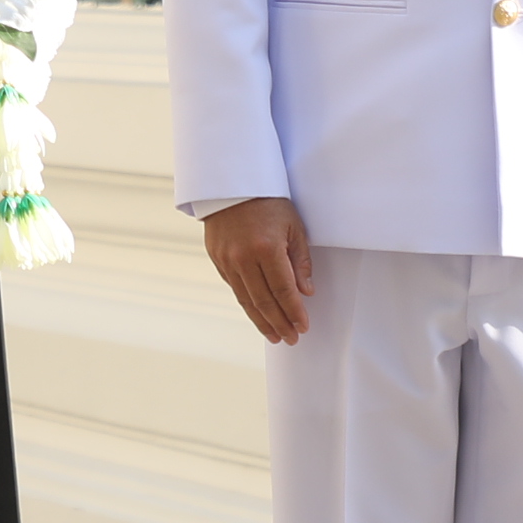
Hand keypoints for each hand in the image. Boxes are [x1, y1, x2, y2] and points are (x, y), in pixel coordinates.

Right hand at [202, 196, 312, 346]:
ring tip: (274, 336)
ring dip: (262, 321)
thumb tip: (306, 292)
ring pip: (246, 300)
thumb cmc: (268, 202)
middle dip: (279, 323)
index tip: (303, 327)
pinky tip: (258, 314)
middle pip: (263, 301)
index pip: (283, 289)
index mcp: (266, 247)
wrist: (231, 184)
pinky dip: (247, 304)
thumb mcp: (293, 226)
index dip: (294, 311)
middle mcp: (244, 257)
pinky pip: (235, 288)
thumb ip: (300, 261)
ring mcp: (227, 260)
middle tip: (291, 339)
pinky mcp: (217, 259)